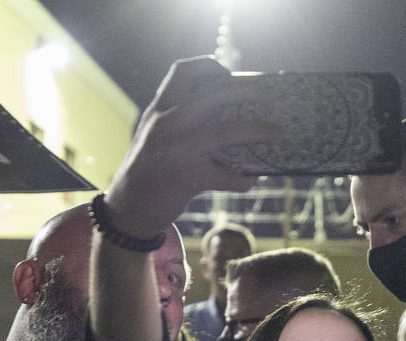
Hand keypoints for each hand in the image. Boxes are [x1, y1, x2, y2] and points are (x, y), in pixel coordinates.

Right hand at [106, 56, 277, 235]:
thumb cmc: (149, 168)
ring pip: (225, 132)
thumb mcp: (156, 134)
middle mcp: (166, 123)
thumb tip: (228, 112)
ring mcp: (177, 150)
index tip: (230, 74)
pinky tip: (251, 179)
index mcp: (159, 108)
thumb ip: (179, 118)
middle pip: (213, 94)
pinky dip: (244, 178)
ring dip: (257, 131)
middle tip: (270, 94)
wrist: (127, 208)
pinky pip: (226, 176)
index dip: (211, 67)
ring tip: (277, 132)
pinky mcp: (187, 178)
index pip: (183, 70)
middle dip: (247, 90)